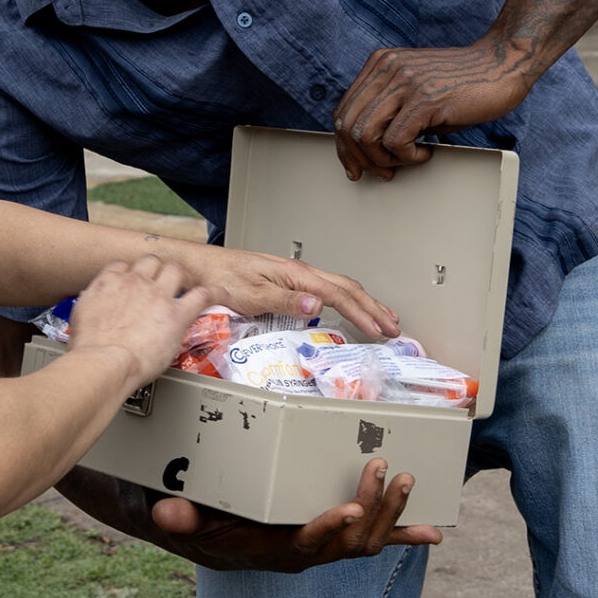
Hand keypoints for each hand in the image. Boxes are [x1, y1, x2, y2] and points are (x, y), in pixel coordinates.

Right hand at [67, 254, 215, 384]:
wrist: (103, 363)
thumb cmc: (89, 349)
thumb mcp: (80, 317)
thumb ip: (91, 304)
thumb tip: (93, 305)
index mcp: (109, 283)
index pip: (123, 265)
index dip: (131, 272)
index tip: (135, 280)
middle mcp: (135, 283)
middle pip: (152, 262)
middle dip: (157, 270)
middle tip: (161, 282)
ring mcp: (158, 296)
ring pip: (176, 271)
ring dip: (181, 278)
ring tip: (187, 285)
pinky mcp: (177, 314)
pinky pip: (203, 295)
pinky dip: (215, 292)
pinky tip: (220, 293)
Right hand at [148, 458, 437, 571]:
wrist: (217, 543)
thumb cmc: (207, 526)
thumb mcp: (190, 520)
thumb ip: (182, 518)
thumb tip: (167, 512)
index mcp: (276, 551)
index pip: (307, 544)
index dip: (329, 530)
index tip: (348, 510)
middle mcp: (308, 555)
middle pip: (351, 541)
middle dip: (373, 508)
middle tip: (384, 468)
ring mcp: (328, 548)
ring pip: (370, 540)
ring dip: (394, 514)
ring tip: (408, 480)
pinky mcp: (338, 539)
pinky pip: (376, 539)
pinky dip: (404, 533)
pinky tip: (432, 530)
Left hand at [183, 246, 400, 339]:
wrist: (204, 268)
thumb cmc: (224, 279)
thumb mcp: (254, 295)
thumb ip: (287, 301)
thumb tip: (318, 306)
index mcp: (297, 275)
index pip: (340, 295)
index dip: (363, 314)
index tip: (380, 330)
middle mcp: (300, 272)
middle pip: (348, 289)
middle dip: (374, 309)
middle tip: (393, 328)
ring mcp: (296, 276)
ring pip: (341, 287)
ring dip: (365, 303)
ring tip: (383, 318)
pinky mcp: (289, 281)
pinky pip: (328, 289)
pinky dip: (347, 300)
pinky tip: (350, 307)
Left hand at [331, 39, 533, 180]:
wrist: (502, 64)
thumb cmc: (463, 84)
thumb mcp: (416, 92)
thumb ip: (390, 109)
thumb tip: (367, 149)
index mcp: (380, 64)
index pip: (343, 110)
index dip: (344, 145)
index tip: (355, 166)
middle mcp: (387, 68)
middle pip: (348, 124)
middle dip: (359, 158)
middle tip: (381, 172)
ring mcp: (405, 81)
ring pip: (365, 134)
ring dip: (382, 159)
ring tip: (405, 161)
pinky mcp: (425, 98)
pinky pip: (395, 140)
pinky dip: (407, 156)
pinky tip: (425, 152)